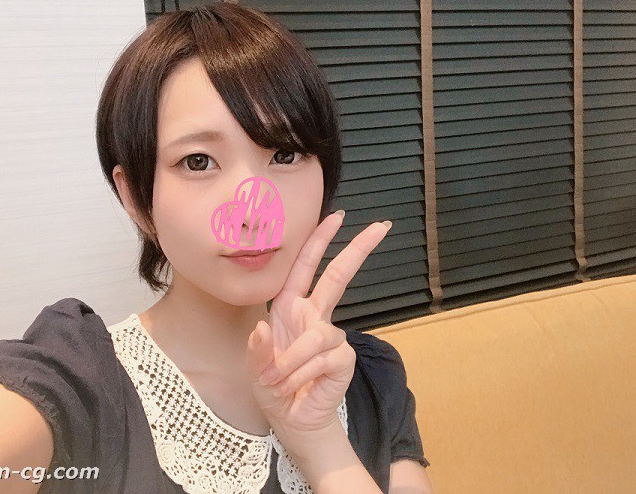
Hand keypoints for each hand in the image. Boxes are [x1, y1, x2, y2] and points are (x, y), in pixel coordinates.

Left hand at [245, 211, 390, 437]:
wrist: (292, 420)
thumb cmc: (273, 387)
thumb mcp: (255, 368)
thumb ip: (256, 350)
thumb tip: (261, 328)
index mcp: (289, 308)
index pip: (305, 268)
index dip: (319, 241)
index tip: (336, 216)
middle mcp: (313, 316)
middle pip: (337, 277)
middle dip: (357, 250)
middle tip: (380, 226)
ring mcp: (331, 337)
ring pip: (316, 336)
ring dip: (292, 362)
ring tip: (280, 381)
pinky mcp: (343, 358)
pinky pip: (324, 358)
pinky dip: (304, 373)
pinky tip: (298, 385)